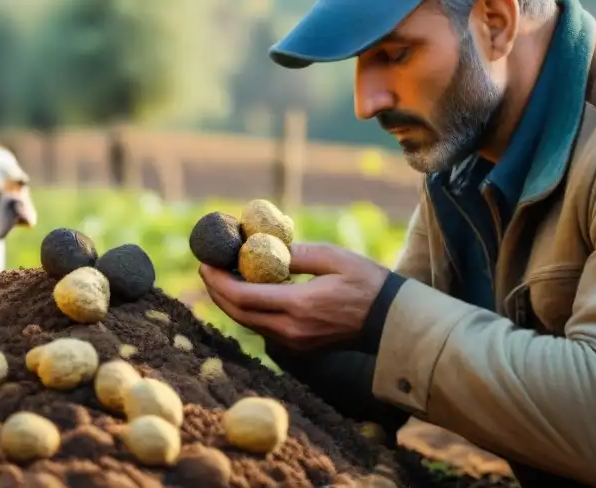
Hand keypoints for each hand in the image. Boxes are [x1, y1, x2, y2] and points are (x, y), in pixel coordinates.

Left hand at [198, 242, 389, 351]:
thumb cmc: (365, 282)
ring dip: (229, 301)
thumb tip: (264, 248)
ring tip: (221, 275)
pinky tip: (246, 290)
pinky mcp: (298, 347)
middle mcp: (291, 329)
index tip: (206, 262)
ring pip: (247, 323)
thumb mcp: (332, 258)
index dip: (218, 280)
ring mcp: (294, 342)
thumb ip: (296, 254)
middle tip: (206, 267)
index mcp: (299, 306)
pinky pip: (262, 328)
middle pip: (238, 313)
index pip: (243, 297)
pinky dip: (247, 309)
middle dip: (216, 290)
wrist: (389, 321)